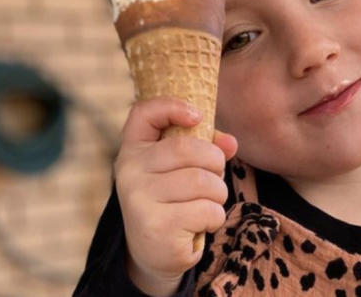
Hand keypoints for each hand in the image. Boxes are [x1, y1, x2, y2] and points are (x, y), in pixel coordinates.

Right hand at [114, 97, 237, 295]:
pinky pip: (207, 210)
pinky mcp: (157, 226)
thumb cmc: (173, 201)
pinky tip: (200, 225)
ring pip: (203, 182)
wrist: (153, 254)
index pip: (143, 113)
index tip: (197, 116)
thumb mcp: (183, 170)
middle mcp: (129, 171)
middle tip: (214, 179)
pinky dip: (214, 217)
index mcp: (133, 151)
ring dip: (218, 194)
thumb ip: (206, 149)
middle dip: (215, 163)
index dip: (172, 107)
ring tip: (206, 204)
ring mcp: (140, 199)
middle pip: (188, 148)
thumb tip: (231, 143)